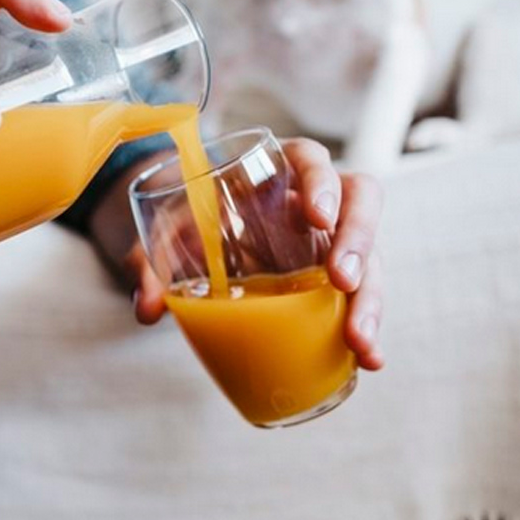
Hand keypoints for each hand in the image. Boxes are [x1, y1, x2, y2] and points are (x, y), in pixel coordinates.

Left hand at [89, 139, 384, 370]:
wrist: (187, 241)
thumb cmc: (183, 224)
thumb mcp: (161, 237)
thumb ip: (150, 265)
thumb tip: (150, 310)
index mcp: (272, 173)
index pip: (309, 159)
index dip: (321, 182)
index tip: (316, 218)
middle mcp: (310, 202)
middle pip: (359, 201)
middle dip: (359, 239)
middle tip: (343, 281)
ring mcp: (327, 241)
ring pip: (369, 255)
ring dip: (370, 297)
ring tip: (359, 341)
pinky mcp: (332, 279)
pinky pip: (359, 296)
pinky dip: (366, 327)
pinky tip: (369, 360)